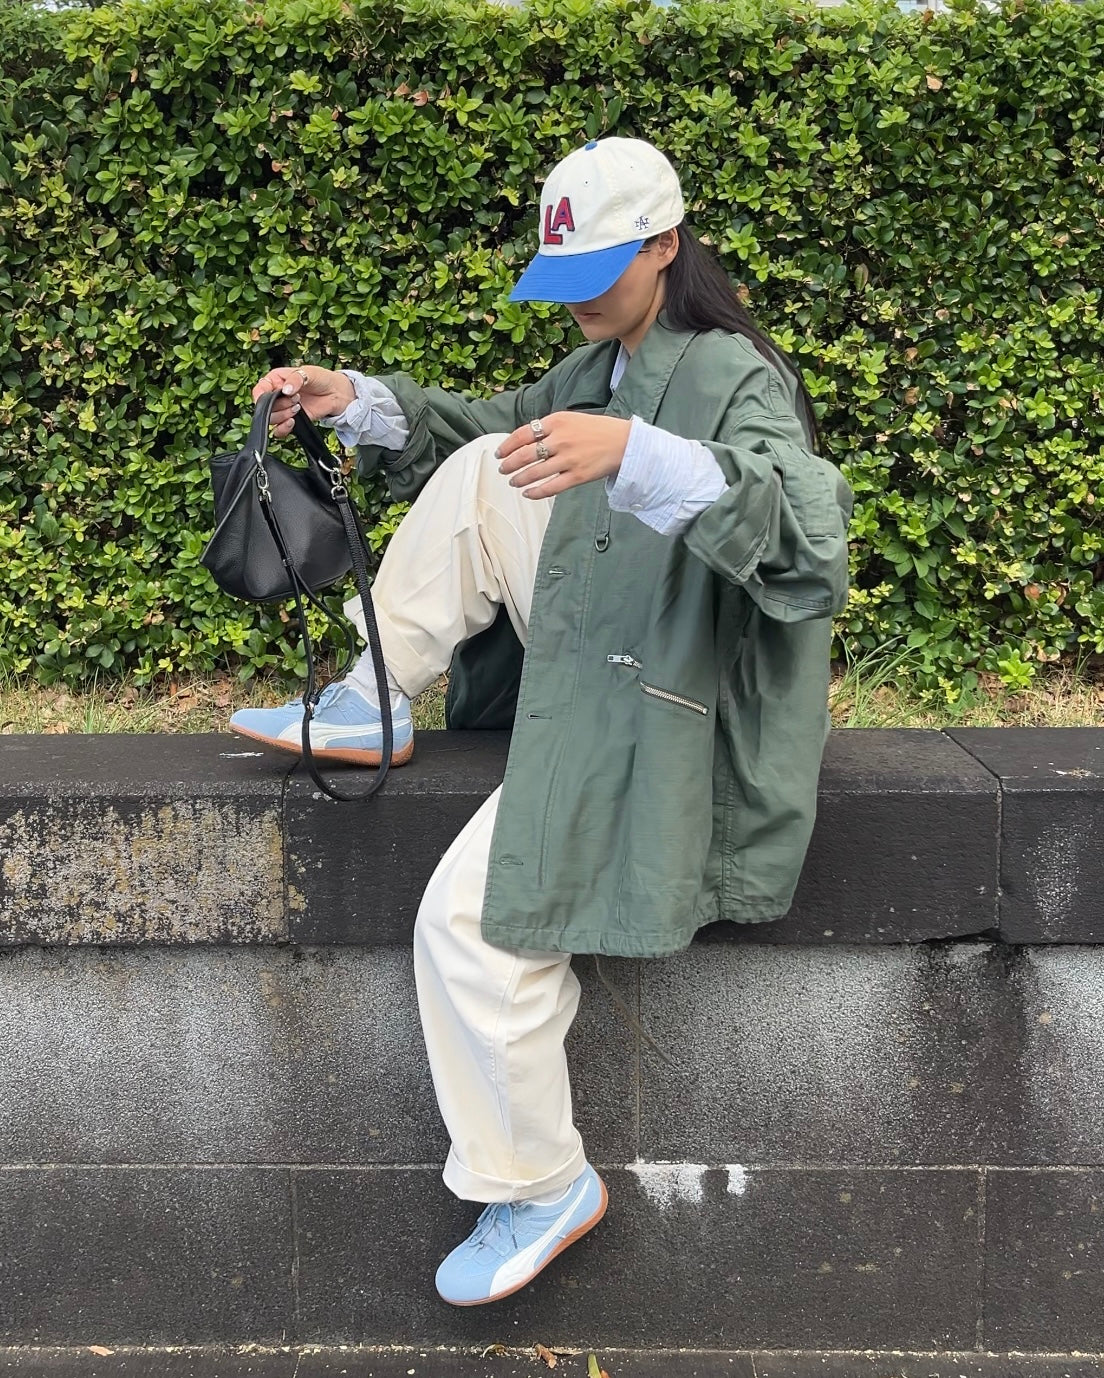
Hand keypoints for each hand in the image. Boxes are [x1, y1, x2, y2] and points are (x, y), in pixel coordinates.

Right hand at [251, 365, 355, 437]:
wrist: (336, 394)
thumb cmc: (321, 379)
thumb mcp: (309, 373)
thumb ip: (296, 379)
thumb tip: (285, 390)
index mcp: (276, 379)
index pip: (260, 389)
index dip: (260, 396)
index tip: (268, 400)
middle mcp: (277, 395)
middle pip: (265, 407)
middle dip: (279, 405)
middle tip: (296, 399)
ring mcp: (283, 409)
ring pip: (272, 419)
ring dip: (283, 415)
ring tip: (298, 407)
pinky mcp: (291, 420)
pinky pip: (279, 430)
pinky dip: (283, 428)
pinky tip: (293, 421)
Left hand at [496, 412, 631, 498]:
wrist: (624, 442)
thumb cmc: (597, 430)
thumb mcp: (570, 419)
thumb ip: (549, 428)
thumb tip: (525, 441)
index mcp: (556, 422)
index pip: (522, 434)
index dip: (507, 445)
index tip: (499, 453)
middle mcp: (560, 439)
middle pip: (524, 454)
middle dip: (509, 464)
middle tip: (502, 470)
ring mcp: (568, 459)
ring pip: (535, 472)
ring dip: (519, 479)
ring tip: (513, 482)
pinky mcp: (577, 476)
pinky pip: (550, 487)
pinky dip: (535, 492)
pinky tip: (527, 493)